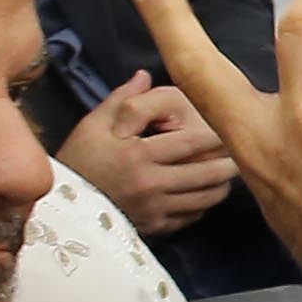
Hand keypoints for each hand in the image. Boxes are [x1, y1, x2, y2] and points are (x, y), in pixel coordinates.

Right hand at [59, 77, 236, 231]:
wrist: (60, 204)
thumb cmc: (79, 159)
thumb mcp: (94, 124)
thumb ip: (123, 99)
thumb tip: (145, 75)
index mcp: (139, 155)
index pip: (192, 143)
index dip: (216, 135)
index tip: (230, 127)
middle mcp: (151, 184)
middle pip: (207, 174)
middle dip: (229, 163)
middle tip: (241, 152)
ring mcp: (154, 209)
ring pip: (205, 198)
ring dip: (221, 185)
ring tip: (229, 173)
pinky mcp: (154, 227)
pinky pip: (191, 217)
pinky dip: (203, 205)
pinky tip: (204, 193)